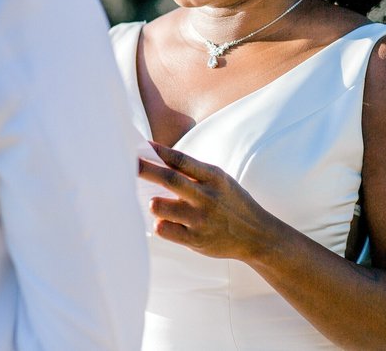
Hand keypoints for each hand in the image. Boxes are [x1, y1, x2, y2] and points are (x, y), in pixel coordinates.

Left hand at [138, 142, 277, 260]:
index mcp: (214, 177)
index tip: (142, 145)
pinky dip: (160, 224)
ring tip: (155, 203)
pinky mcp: (196, 240)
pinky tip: (166, 223)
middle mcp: (206, 196)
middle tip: (128, 163)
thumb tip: (160, 160)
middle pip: (169, 179)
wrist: (257, 235)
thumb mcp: (221, 181)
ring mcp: (200, 219)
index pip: (181, 160)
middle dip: (145, 169)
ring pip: (161, 207)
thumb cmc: (232, 203)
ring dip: (153, 203)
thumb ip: (195, 173)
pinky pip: (165, 230)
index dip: (159, 151)